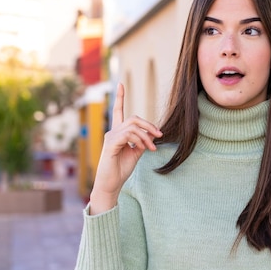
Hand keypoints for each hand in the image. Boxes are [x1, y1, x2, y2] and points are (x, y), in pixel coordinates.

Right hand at [88, 83, 162, 213]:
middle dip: (149, 124)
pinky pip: (128, 135)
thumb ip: (142, 142)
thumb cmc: (121, 170)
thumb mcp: (135, 154)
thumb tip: (153, 134)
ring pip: (133, 126)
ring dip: (146, 136)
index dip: (119, 97)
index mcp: (118, 133)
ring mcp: (110, 137)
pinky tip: (144, 149)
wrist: (111, 184)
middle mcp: (112, 132)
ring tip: (152, 148)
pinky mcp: (111, 144)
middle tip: (160, 134)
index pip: (118, 112)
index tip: (120, 84)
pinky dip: (140, 140)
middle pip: (133, 118)